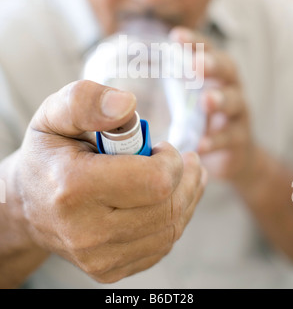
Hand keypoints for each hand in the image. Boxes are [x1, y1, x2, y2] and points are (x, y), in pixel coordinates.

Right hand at [16, 80, 205, 283]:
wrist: (28, 204)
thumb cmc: (47, 154)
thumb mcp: (55, 115)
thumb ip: (86, 101)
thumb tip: (127, 104)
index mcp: (73, 187)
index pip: (155, 181)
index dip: (171, 160)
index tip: (161, 146)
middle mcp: (86, 232)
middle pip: (168, 208)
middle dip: (185, 178)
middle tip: (182, 159)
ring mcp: (98, 258)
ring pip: (171, 229)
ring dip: (185, 198)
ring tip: (182, 175)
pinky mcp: (109, 271)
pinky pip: (161, 246)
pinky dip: (173, 219)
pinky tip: (167, 199)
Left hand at [170, 27, 255, 182]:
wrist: (229, 154)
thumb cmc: (199, 118)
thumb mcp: (184, 98)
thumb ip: (166, 84)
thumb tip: (123, 77)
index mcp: (214, 72)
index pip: (206, 49)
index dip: (194, 41)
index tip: (175, 36)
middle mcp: (229, 86)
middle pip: (227, 69)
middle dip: (212, 65)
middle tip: (196, 64)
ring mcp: (237, 113)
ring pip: (234, 102)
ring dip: (220, 99)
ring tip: (206, 101)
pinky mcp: (240, 139)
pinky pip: (230, 137)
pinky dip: (216, 140)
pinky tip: (201, 144)